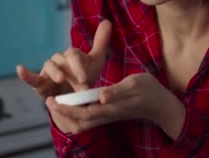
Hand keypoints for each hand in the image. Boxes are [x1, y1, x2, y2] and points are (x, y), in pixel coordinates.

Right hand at [16, 19, 111, 98]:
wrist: (75, 97)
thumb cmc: (84, 77)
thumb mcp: (96, 60)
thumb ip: (100, 42)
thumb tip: (107, 20)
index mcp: (71, 55)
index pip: (74, 56)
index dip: (80, 67)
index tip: (86, 80)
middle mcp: (59, 60)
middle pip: (63, 60)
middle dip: (72, 72)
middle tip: (81, 84)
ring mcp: (48, 71)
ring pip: (49, 66)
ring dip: (55, 72)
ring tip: (61, 79)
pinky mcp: (39, 83)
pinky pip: (31, 77)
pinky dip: (25, 73)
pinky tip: (20, 68)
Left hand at [45, 73, 185, 138]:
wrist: (160, 104)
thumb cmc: (148, 89)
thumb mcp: (134, 84)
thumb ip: (117, 91)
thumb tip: (101, 97)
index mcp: (111, 107)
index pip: (83, 112)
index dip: (66, 108)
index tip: (52, 99)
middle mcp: (107, 115)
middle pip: (79, 121)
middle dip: (62, 112)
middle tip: (48, 101)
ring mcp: (107, 117)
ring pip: (82, 123)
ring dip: (67, 115)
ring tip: (56, 103)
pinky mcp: (108, 115)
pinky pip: (88, 120)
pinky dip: (75, 115)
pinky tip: (70, 105)